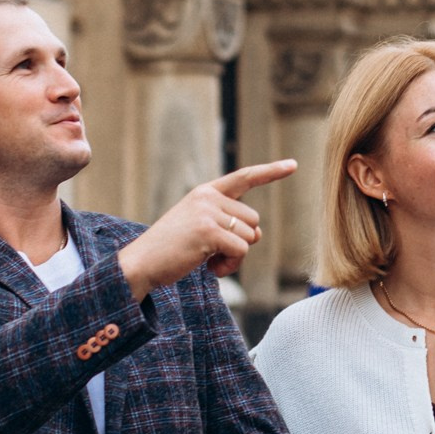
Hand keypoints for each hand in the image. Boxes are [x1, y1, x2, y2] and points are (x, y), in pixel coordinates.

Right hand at [117, 160, 296, 297]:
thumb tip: (258, 234)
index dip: (271, 172)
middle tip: (212, 252)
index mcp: (205, 192)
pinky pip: (241, 251)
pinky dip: (230, 267)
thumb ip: (227, 223)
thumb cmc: (171, 251)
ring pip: (250, 238)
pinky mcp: (209, 231)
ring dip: (234, 257)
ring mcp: (208, 213)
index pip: (244, 177)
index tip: (293, 165)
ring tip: (207, 259)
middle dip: (240, 242)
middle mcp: (208, 197)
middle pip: (254, 221)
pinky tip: (209, 268)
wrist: (141, 264)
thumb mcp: (199, 227)